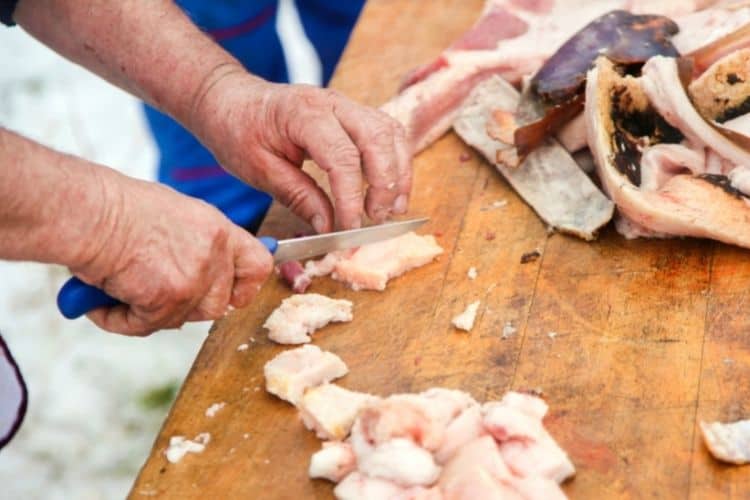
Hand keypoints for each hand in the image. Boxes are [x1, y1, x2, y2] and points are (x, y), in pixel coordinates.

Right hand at [69, 176, 272, 335]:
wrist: (89, 212)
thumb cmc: (121, 209)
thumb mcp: (179, 217)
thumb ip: (199, 246)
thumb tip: (204, 274)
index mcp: (219, 231)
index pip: (258, 266)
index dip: (245, 287)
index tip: (231, 294)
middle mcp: (214, 255)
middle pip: (218, 304)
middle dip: (187, 306)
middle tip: (153, 291)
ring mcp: (194, 279)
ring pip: (183, 319)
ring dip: (153, 315)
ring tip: (122, 293)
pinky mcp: (167, 299)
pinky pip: (146, 326)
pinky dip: (120, 320)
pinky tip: (101, 301)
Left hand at [194, 72, 412, 231]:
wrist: (231, 100)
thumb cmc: (239, 130)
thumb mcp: (259, 170)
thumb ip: (297, 197)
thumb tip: (328, 227)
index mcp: (303, 113)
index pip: (342, 157)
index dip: (351, 197)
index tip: (351, 227)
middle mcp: (333, 103)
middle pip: (378, 139)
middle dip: (385, 183)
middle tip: (378, 219)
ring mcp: (347, 105)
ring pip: (390, 133)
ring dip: (398, 173)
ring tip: (393, 209)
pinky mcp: (353, 115)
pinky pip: (387, 133)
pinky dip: (395, 161)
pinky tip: (390, 190)